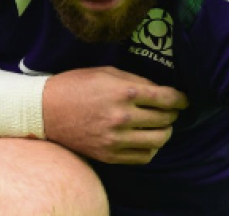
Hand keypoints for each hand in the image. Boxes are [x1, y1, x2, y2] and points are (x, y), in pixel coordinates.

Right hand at [42, 66, 187, 164]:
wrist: (44, 110)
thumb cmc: (75, 85)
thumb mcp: (106, 72)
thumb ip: (135, 80)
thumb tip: (160, 90)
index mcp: (124, 92)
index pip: (166, 98)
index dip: (181, 99)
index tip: (184, 99)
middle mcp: (122, 117)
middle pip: (166, 120)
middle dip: (172, 114)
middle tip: (169, 111)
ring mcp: (116, 139)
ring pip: (159, 141)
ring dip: (165, 132)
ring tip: (160, 126)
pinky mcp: (109, 155)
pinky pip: (143, 157)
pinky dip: (150, 149)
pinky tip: (146, 140)